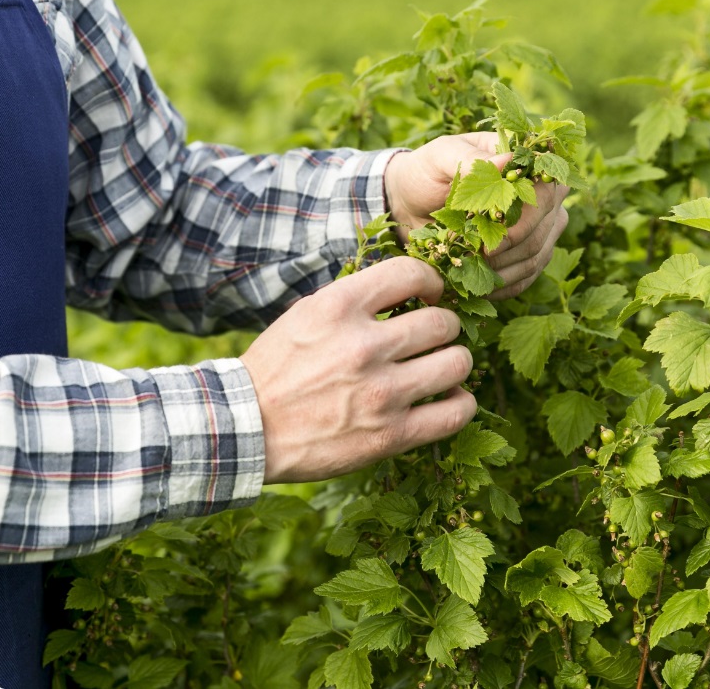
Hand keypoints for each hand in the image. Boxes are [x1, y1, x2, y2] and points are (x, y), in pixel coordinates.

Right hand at [240, 257, 476, 483]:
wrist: (247, 428)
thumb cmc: (277, 368)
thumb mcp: (306, 314)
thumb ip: (355, 299)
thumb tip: (407, 288)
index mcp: (340, 307)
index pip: (411, 273)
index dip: (432, 281)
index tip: (431, 295)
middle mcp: (364, 346)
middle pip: (443, 322)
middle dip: (446, 326)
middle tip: (437, 336)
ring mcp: (381, 393)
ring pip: (457, 363)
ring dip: (457, 361)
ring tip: (445, 366)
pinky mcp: (391, 435)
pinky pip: (456, 413)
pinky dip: (462, 402)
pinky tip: (452, 398)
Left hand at [384, 133, 569, 299]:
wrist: (411, 202)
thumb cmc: (428, 173)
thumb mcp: (441, 157)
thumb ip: (471, 158)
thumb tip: (507, 161)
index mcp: (526, 166)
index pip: (545, 192)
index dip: (522, 217)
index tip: (488, 231)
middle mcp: (541, 197)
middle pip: (542, 228)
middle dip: (507, 246)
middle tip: (472, 252)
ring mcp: (540, 228)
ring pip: (535, 256)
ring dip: (501, 268)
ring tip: (468, 267)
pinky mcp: (528, 256)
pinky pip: (526, 277)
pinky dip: (502, 286)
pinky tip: (478, 286)